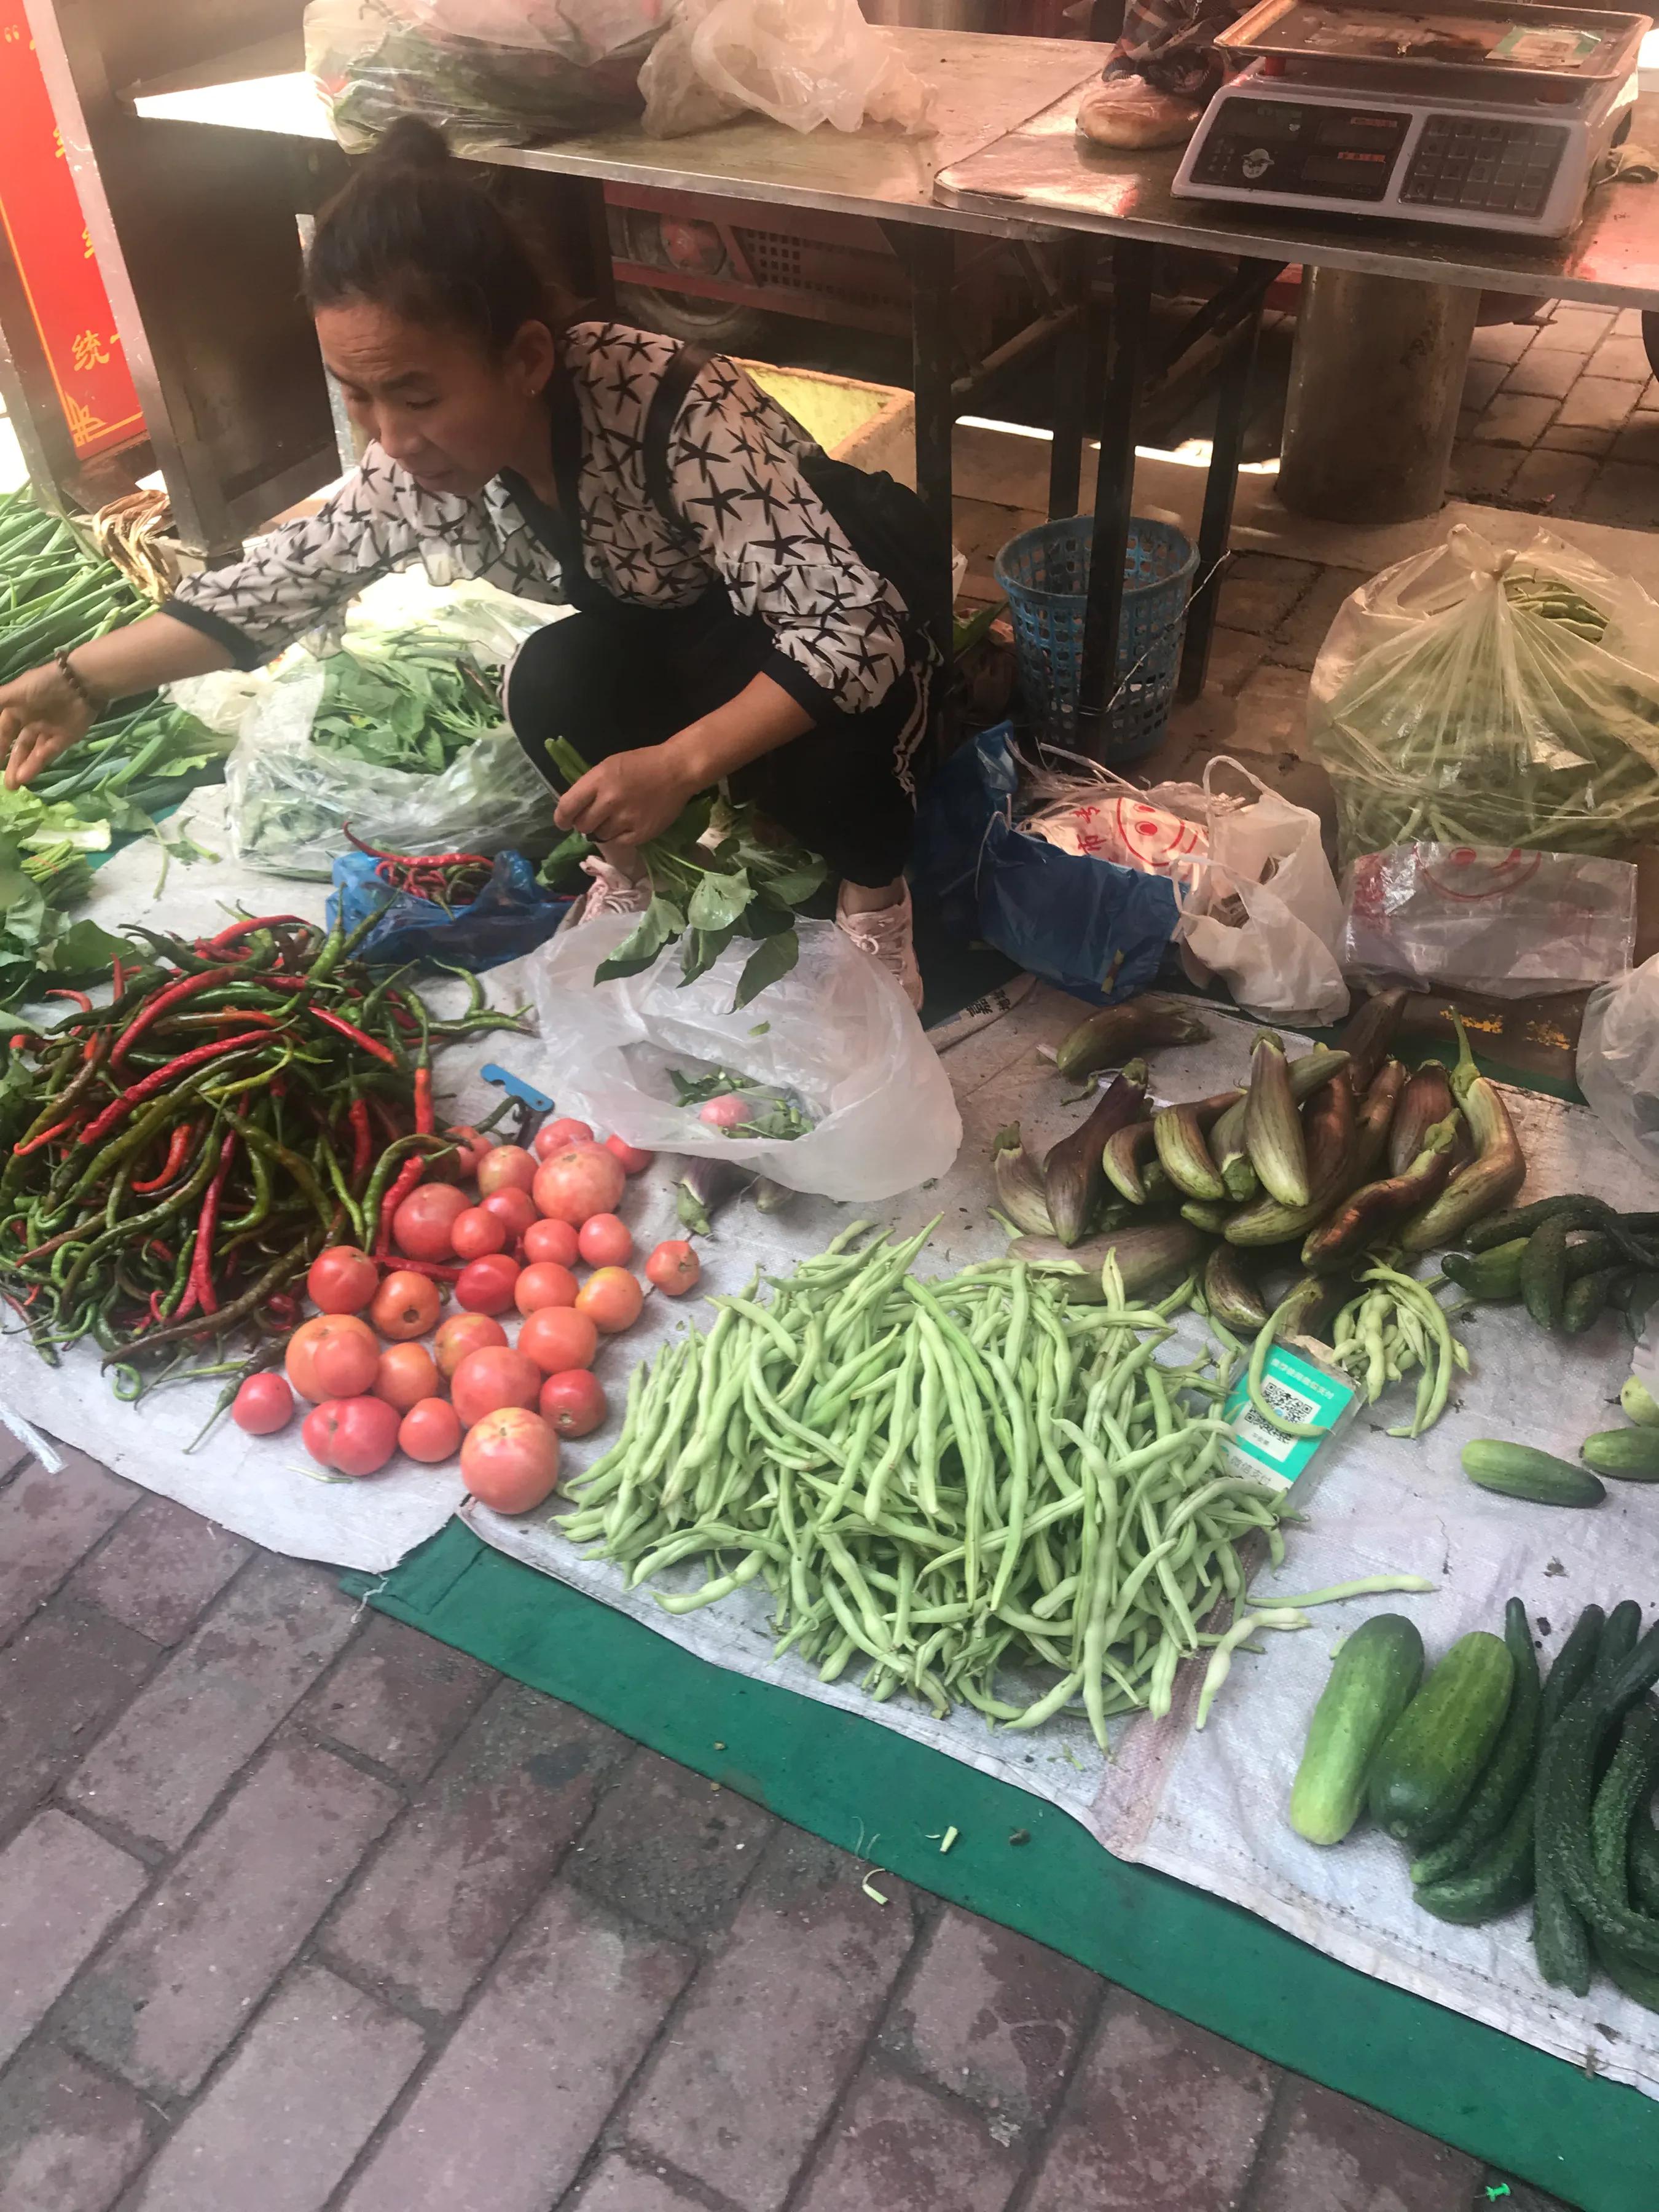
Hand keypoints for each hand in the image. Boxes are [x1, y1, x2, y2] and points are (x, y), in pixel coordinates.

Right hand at [0, 662, 95, 790]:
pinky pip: (48, 753)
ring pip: (32, 752)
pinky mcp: (64, 738)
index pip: (4, 731)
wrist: (79, 683)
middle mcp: (32, 721)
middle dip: (11, 762)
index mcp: (18, 709)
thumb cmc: (43, 685)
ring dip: (22, 767)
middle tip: (6, 783)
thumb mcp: (14, 692)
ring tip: (13, 784)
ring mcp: (49, 731)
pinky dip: (37, 764)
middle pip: (18, 746)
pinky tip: (26, 776)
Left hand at [554, 746, 693, 846]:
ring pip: (600, 836)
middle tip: (597, 817)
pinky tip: (629, 825)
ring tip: (618, 818)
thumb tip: (576, 808)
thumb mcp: (610, 765)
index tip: (563, 823)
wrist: (677, 770)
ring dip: (604, 830)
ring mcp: (626, 818)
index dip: (562, 818)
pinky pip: (619, 843)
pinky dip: (620, 837)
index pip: (567, 806)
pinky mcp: (641, 833)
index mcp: (599, 780)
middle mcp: (609, 800)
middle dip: (585, 823)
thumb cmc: (643, 764)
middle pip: (582, 825)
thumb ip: (591, 786)